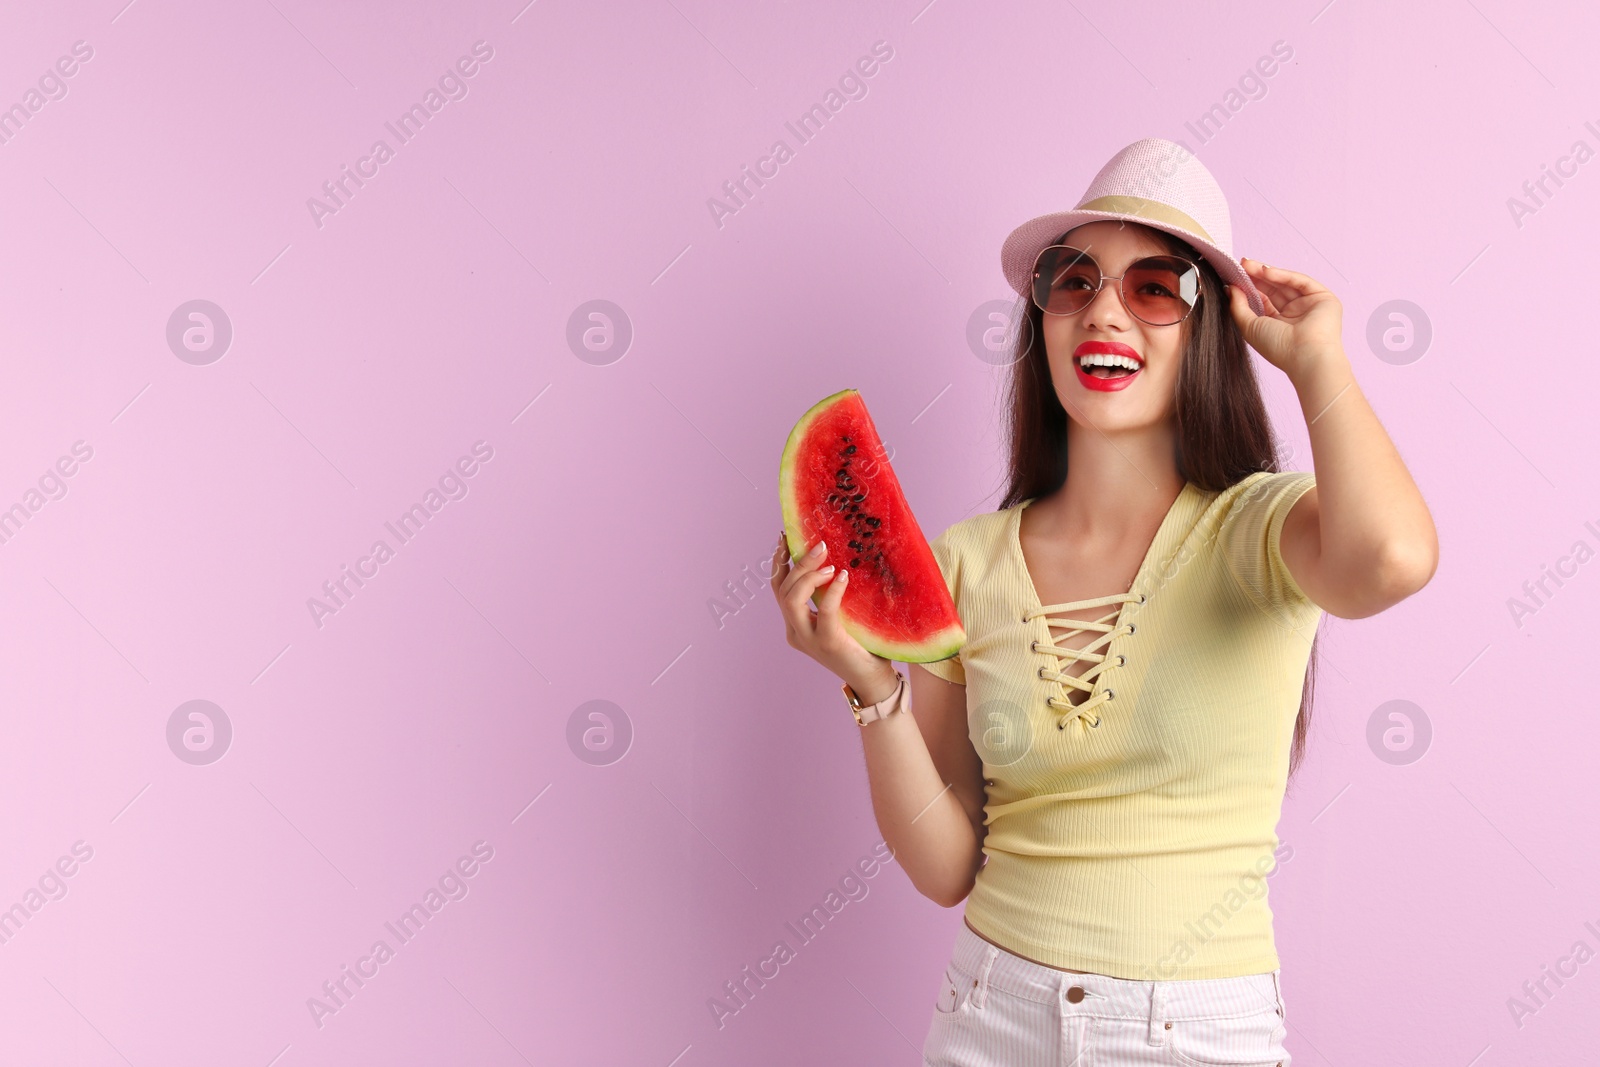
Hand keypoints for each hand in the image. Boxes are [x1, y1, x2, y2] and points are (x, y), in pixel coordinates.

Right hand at [770, 531, 898, 700]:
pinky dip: (832, 591)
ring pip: (792, 599)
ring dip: (808, 575)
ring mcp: (809, 639)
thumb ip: (830, 595)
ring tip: (830, 563)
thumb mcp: (840, 616)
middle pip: (783, 590)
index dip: (779, 562)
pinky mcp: (828, 643)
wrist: (875, 680)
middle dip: (798, 563)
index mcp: (795, 625)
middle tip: (820, 546)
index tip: (785, 538)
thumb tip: (837, 558)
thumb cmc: (862, 644)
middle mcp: (796, 632)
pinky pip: (823, 611)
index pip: (778, 588)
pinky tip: (843, 577)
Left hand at [1227, 258, 1343, 378]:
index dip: (1249, 288)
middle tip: (1240, 265)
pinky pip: (1300, 282)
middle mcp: (1294, 315)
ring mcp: (1309, 306)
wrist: (1306, 355)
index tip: (1233, 276)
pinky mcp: (1323, 298)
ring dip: (1266, 273)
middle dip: (1256, 277)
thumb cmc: (1277, 347)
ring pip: (1286, 283)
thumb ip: (1238, 306)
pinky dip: (1283, 275)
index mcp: (1278, 326)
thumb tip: (1229, 287)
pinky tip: (1265, 270)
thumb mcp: (1249, 326)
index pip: (1263, 301)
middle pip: (1273, 290)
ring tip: (1248, 265)